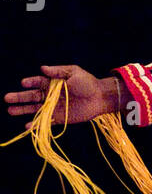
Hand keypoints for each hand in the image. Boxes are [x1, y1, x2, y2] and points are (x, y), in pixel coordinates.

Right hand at [4, 65, 123, 129]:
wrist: (100, 98)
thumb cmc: (88, 83)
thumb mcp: (73, 72)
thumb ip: (58, 71)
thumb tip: (42, 68)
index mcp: (52, 83)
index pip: (37, 82)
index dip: (30, 83)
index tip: (24, 83)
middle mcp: (50, 95)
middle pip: (32, 96)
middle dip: (19, 97)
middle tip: (6, 98)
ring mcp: (54, 107)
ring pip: (35, 109)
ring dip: (23, 110)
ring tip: (10, 110)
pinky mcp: (59, 118)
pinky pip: (46, 121)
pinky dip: (37, 124)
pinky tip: (27, 126)